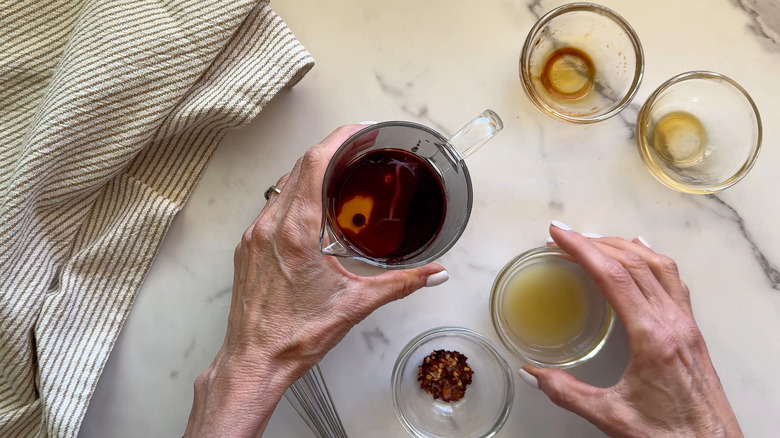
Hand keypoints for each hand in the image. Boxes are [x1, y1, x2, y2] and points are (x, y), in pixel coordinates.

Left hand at [184, 125, 446, 436]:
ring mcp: (254, 236)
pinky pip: (270, 207)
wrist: (254, 360)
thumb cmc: (295, 336)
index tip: (358, 132)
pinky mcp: (247, 248)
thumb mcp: (356, 305)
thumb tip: (434, 273)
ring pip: (281, 186)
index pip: (313, 164)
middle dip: (328, 152)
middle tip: (356, 149)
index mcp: (296, 232)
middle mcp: (270, 227)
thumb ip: (401, 283)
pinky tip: (310, 209)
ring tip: (337, 174)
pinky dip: (293, 196)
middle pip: (297, 168)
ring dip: (308, 173)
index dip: (337, 139)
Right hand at [521, 223, 741, 437]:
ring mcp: (686, 324)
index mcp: (652, 336)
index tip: (559, 235)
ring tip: (595, 239)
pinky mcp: (692, 331)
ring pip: (657, 266)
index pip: (613, 276)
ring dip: (623, 247)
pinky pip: (674, 281)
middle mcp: (673, 322)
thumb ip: (566, 392)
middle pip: (633, 263)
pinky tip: (643, 252)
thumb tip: (532, 373)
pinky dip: (653, 259)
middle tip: (565, 236)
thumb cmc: (669, 435)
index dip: (582, 250)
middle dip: (595, 243)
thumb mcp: (610, 416)